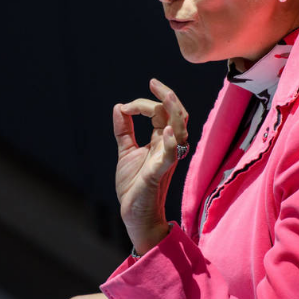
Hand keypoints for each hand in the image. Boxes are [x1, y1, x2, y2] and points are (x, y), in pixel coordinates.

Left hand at [113, 78, 188, 254]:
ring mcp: (166, 160)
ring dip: (174, 113)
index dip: (145, 103)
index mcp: (161, 141)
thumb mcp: (126, 152)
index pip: (161, 113)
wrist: (135, 215)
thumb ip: (124, 130)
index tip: (126, 107)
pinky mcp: (159, 174)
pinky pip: (171, 156)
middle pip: (177, 116)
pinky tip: (167, 130)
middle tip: (154, 84)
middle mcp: (168, 147)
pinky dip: (171, 142)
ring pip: (180, 131)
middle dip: (168, 97)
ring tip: (166, 97)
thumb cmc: (134, 185)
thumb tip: (119, 106)